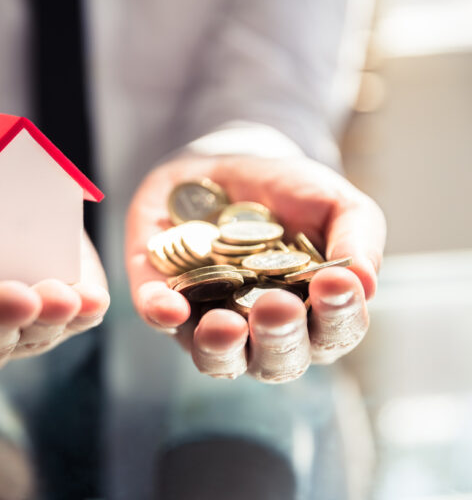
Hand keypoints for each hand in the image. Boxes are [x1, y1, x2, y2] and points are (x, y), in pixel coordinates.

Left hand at [125, 155, 385, 382]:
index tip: (336, 284)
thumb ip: (357, 238)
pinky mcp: (162, 300)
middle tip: (277, 307)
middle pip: (275, 360)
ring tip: (224, 324)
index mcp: (314, 317)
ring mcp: (208, 323)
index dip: (338, 316)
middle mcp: (262, 333)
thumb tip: (367, 282)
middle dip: (278, 336)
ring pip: (216, 358)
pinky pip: (159, 319)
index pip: (333, 334)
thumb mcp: (334, 202)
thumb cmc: (290, 195)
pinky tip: (168, 305)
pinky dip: (162, 315)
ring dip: (220, 345)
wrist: (224, 165)